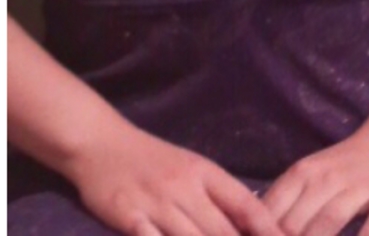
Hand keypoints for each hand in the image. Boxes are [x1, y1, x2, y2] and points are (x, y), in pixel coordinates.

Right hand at [67, 123, 285, 235]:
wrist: (102, 143)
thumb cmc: (150, 158)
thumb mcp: (188, 167)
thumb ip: (217, 194)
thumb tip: (253, 222)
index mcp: (203, 172)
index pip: (243, 203)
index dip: (267, 229)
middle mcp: (184, 187)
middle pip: (221, 231)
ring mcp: (157, 204)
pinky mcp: (129, 217)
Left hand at [261, 128, 368, 235]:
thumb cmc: (343, 164)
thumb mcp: (311, 172)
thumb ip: (286, 199)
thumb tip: (251, 227)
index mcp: (302, 173)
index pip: (272, 208)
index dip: (260, 233)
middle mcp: (326, 179)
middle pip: (296, 221)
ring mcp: (357, 189)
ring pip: (330, 220)